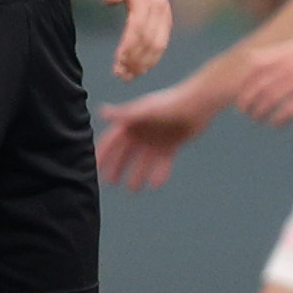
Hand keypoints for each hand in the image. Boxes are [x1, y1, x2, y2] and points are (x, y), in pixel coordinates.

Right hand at [95, 78, 221, 190]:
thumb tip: (101, 112)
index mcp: (132, 122)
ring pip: (143, 161)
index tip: (94, 168)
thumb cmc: (169, 103)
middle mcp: (142, 131)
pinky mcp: (171, 145)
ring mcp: (156, 139)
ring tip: (132, 189)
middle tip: (110, 183)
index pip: (112, 140)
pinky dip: (159, 173)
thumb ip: (123, 114)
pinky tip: (155, 185)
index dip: (103, 153)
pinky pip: (162, 163)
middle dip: (117, 167)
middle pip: (126, 153)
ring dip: (137, 174)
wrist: (198, 104)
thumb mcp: (145, 110)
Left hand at [104, 0, 171, 79]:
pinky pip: (162, 44)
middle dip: (135, 61)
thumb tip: (111, 0)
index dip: (129, 47)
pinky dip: (153, 59)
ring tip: (129, 76)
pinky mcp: (167, 22)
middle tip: (121, 75)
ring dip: (144, 64)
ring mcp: (165, 16)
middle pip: (148, 41)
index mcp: (146, 0)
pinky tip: (142, 69)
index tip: (118, 61)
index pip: (137, 28)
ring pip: (158, 46)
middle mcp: (159, 10)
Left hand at [236, 38, 292, 126]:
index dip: (242, 84)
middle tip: (244, 112)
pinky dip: (279, 120)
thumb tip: (253, 58)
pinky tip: (278, 124)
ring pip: (269, 101)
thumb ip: (275, 53)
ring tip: (259, 120)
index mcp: (282, 54)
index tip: (239, 96)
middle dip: (247, 102)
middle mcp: (287, 66)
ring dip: (260, 113)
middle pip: (257, 88)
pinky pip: (287, 111)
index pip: (252, 69)